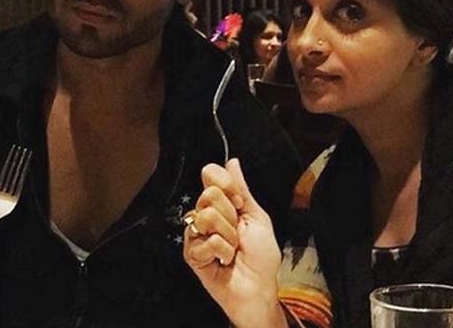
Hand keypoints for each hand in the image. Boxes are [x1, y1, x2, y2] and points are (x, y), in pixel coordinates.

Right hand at [183, 159, 287, 327]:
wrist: (258, 288)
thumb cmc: (262, 257)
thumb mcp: (257, 217)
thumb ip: (242, 190)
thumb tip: (232, 163)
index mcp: (223, 203)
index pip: (211, 175)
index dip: (226, 185)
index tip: (238, 201)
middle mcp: (207, 215)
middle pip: (208, 195)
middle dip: (230, 216)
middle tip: (237, 232)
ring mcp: (197, 234)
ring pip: (205, 217)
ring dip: (227, 236)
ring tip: (232, 249)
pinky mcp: (191, 253)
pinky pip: (205, 241)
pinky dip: (221, 252)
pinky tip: (223, 259)